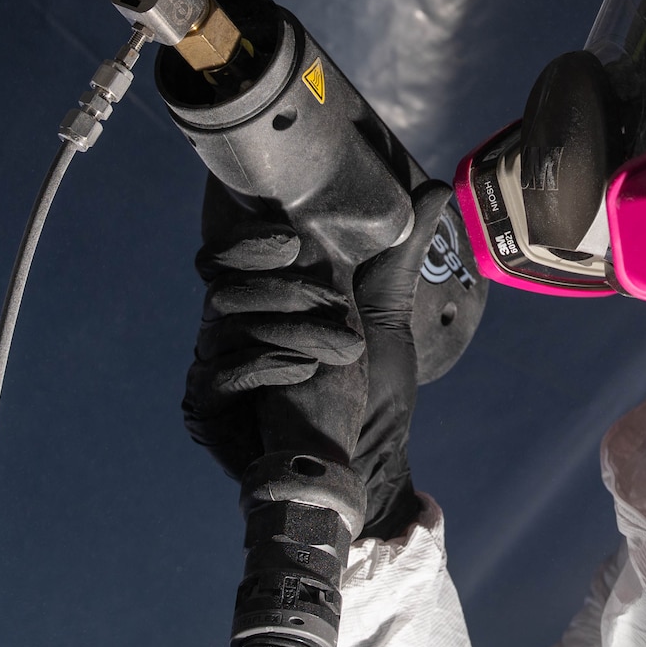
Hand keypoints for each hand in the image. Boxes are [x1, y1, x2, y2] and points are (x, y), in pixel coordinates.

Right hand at [182, 176, 485, 536]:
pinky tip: (304, 370)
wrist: (368, 459)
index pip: (228, 252)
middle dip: (281, 287)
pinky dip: (263, 367)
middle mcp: (229, 326)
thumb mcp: (386, 310)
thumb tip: (437, 186)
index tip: (293, 239)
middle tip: (333, 299)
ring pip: (221, 324)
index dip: (249, 240)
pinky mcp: (208, 412)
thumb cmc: (372, 385)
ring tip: (342, 344)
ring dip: (287, 329)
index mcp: (262, 296)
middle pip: (220, 283)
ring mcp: (214, 367)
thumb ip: (400, 250)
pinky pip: (216, 378)